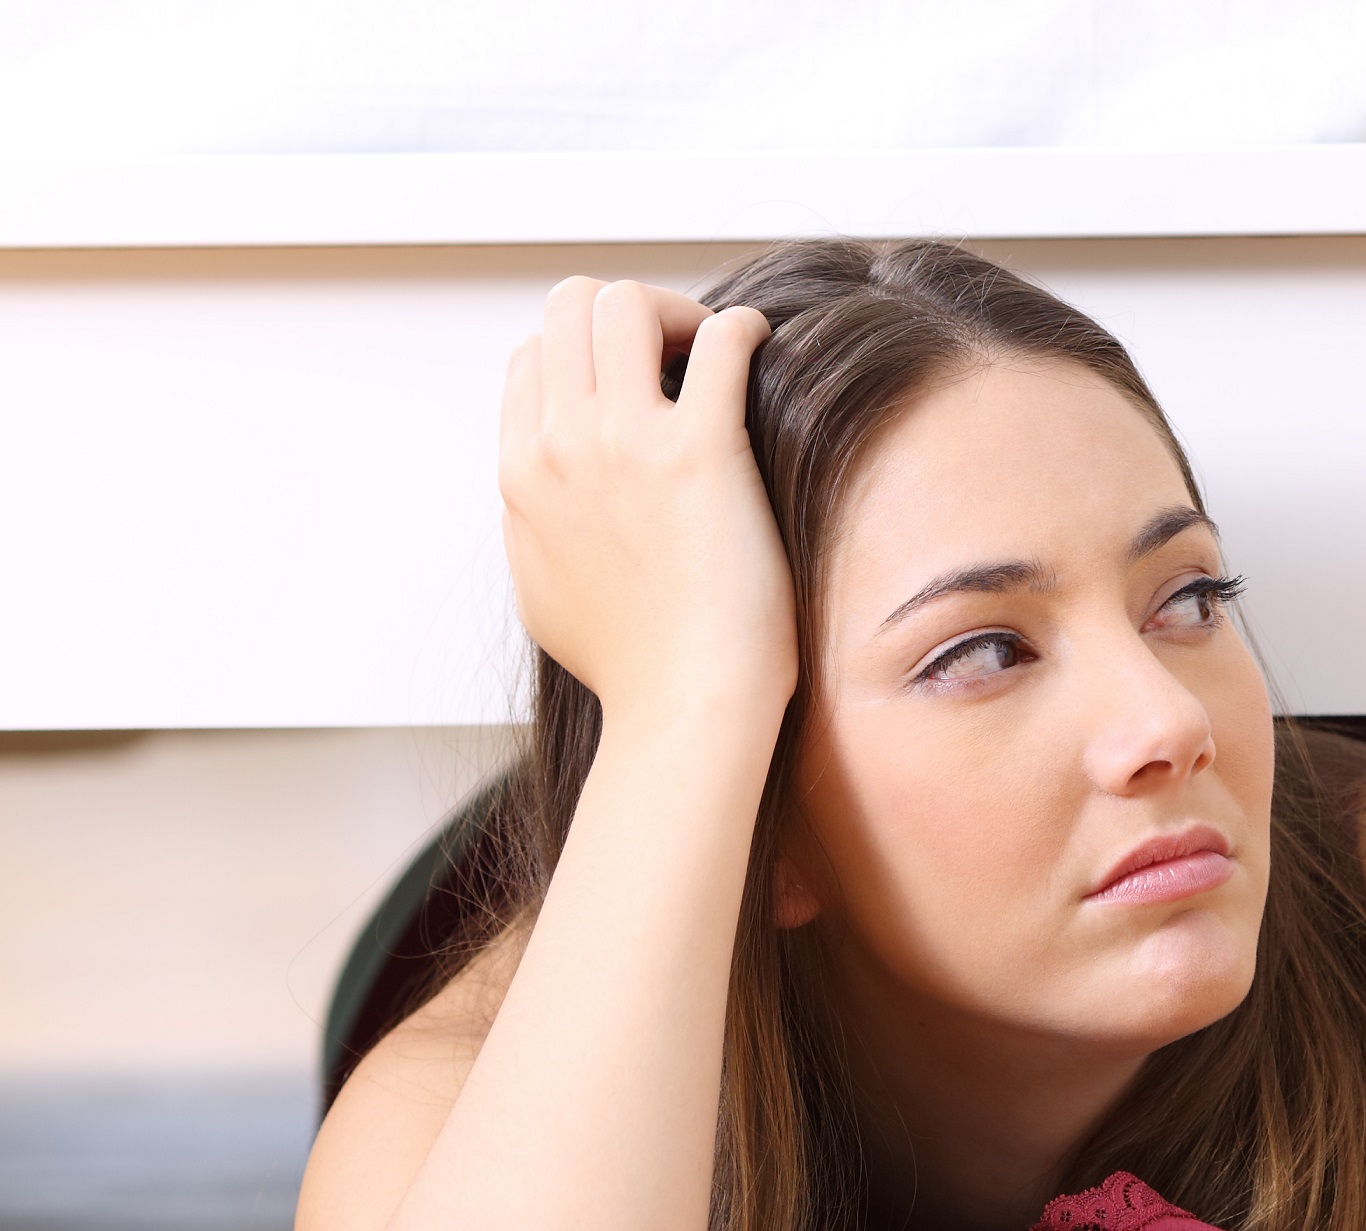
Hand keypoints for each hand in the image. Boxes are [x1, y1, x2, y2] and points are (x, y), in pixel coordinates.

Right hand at [498, 278, 790, 738]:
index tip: (639, 384)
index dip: (588, 354)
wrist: (686, 708)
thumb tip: (539, 490)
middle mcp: (560, 445)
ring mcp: (624, 443)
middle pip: (569, 306)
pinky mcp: (700, 453)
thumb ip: (532, 519)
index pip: (532, 355)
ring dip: (677, 310)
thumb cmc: (632, 664)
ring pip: (627, 301)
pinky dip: (741, 328)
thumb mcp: (541, 585)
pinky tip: (759, 346)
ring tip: (714, 350)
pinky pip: (719, 341)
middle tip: (678, 354)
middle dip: (626, 312)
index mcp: (520, 472)